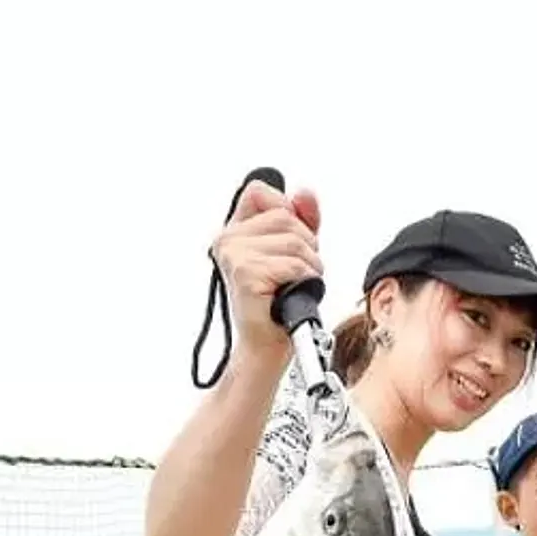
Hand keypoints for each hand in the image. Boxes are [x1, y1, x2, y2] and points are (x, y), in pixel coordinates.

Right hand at [211, 178, 323, 350]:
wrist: (267, 344)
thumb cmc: (278, 301)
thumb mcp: (295, 250)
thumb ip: (302, 217)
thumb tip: (304, 192)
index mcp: (234, 230)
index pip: (259, 191)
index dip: (286, 208)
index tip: (291, 235)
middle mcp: (228, 240)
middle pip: (285, 216)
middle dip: (306, 245)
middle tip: (295, 271)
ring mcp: (234, 256)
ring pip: (295, 241)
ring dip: (309, 266)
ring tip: (294, 284)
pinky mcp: (245, 274)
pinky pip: (294, 265)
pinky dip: (305, 281)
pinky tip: (290, 294)